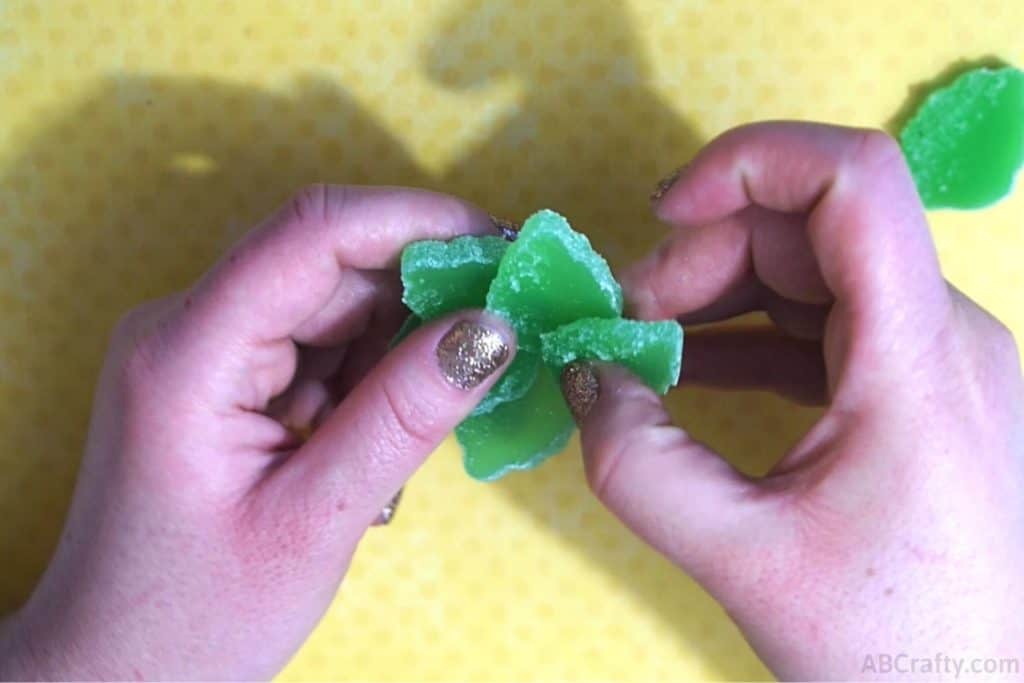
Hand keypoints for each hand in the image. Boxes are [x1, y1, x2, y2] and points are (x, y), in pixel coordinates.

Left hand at [0, 186, 515, 679]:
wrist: (114, 671)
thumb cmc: (193, 616)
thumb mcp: (315, 519)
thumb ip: (404, 414)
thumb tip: (493, 329)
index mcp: (188, 351)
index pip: (312, 233)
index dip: (416, 221)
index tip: (502, 246)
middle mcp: (189, 329)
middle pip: (330, 266)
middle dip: (423, 292)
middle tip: (504, 337)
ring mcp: (205, 352)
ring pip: (334, 306)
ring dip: (398, 348)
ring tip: (422, 423)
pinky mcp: (227, 381)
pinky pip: (321, 348)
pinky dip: (370, 380)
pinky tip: (376, 441)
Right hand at [566, 123, 1023, 679]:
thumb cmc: (892, 644)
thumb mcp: (741, 559)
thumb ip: (637, 463)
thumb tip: (582, 376)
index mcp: (915, 358)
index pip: (852, 179)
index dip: (749, 161)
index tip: (662, 212)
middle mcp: (939, 336)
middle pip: (809, 227)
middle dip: (701, 252)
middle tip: (625, 319)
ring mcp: (929, 360)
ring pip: (812, 271)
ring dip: (717, 291)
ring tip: (644, 345)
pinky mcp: (910, 390)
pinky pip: (821, 327)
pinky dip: (747, 333)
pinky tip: (687, 368)